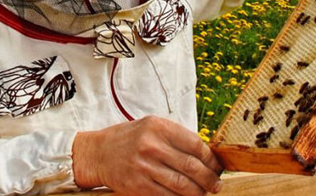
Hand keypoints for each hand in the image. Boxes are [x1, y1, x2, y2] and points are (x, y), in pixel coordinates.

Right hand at [72, 116, 223, 195]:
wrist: (98, 154)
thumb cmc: (129, 139)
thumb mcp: (151, 127)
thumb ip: (176, 137)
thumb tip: (206, 154)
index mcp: (158, 127)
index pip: (195, 144)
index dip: (211, 158)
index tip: (217, 166)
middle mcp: (151, 145)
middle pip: (191, 166)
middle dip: (209, 179)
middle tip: (216, 184)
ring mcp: (144, 167)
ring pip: (182, 185)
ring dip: (198, 192)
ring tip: (204, 193)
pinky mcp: (137, 186)